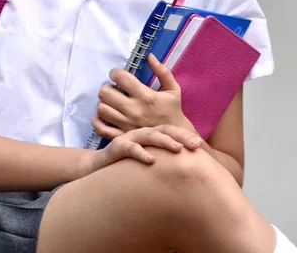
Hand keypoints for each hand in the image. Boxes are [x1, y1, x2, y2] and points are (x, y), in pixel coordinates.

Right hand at [87, 124, 202, 174]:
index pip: (170, 131)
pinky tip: (151, 160)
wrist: (97, 165)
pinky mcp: (117, 147)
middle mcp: (141, 133)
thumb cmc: (125, 163)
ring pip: (149, 136)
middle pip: (164, 130)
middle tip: (196, 144)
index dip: (185, 135)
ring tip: (178, 149)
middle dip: (181, 136)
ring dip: (164, 142)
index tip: (200, 144)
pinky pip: (130, 148)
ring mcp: (129, 138)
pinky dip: (141, 153)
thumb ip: (161, 158)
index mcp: (150, 134)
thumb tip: (185, 167)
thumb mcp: (146, 158)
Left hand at [91, 54, 191, 139]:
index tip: (117, 75)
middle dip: (107, 87)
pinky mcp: (122, 137)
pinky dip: (98, 120)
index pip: (121, 77)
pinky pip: (100, 128)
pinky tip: (105, 115)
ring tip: (111, 102)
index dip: (115, 72)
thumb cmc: (173, 112)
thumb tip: (150, 56)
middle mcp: (134, 110)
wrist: (174, 140)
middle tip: (114, 89)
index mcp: (146, 96)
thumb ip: (163, 72)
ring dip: (103, 102)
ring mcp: (126, 125)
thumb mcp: (173, 90)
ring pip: (101, 109)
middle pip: (105, 93)